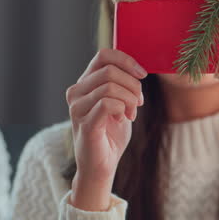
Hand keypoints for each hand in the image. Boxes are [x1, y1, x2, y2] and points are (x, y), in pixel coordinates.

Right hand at [65, 48, 146, 209]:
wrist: (103, 164)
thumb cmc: (112, 133)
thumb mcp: (121, 102)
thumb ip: (124, 84)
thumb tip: (137, 68)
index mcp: (85, 83)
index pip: (103, 55)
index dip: (126, 60)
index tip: (142, 74)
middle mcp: (76, 92)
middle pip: (110, 71)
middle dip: (133, 85)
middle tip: (138, 103)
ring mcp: (77, 108)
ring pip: (109, 86)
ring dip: (129, 99)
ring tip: (130, 113)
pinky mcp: (84, 124)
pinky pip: (107, 103)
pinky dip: (121, 108)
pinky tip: (122, 118)